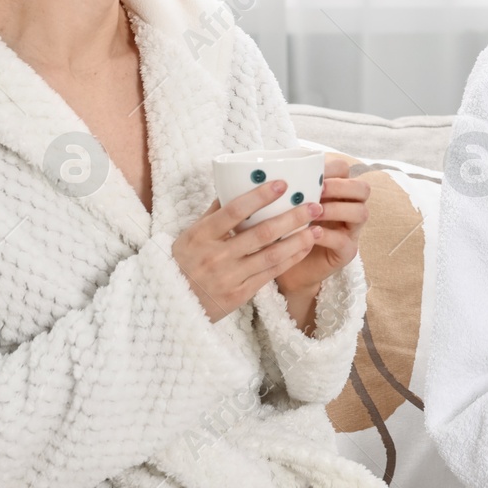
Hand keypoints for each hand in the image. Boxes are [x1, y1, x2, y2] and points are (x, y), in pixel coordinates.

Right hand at [172, 178, 322, 322]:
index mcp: (201, 235)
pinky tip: (305, 247)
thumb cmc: (182, 262)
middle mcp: (216, 256)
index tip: (282, 183)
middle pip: (262, 233)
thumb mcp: (190, 234)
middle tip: (314, 204)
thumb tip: (237, 184)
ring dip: (298, 240)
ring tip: (317, 227)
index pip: (234, 211)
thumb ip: (215, 212)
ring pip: (271, 256)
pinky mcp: (239, 295)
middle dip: (292, 217)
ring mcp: (229, 277)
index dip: (260, 196)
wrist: (169, 304)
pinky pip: (270, 274)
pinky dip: (290, 259)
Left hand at [275, 155, 370, 300]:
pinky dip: (327, 235)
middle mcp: (349, 207)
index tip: (311, 170)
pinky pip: (344, 240)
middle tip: (319, 190)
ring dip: (337, 209)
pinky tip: (311, 234)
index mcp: (335, 191)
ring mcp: (351, 230)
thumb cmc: (280, 230)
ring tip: (314, 212)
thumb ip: (284, 189)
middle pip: (363, 189)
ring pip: (360, 213)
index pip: (346, 170)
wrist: (282, 267)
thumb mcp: (283, 205)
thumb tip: (261, 169)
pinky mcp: (347, 251)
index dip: (332, 168)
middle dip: (342, 187)